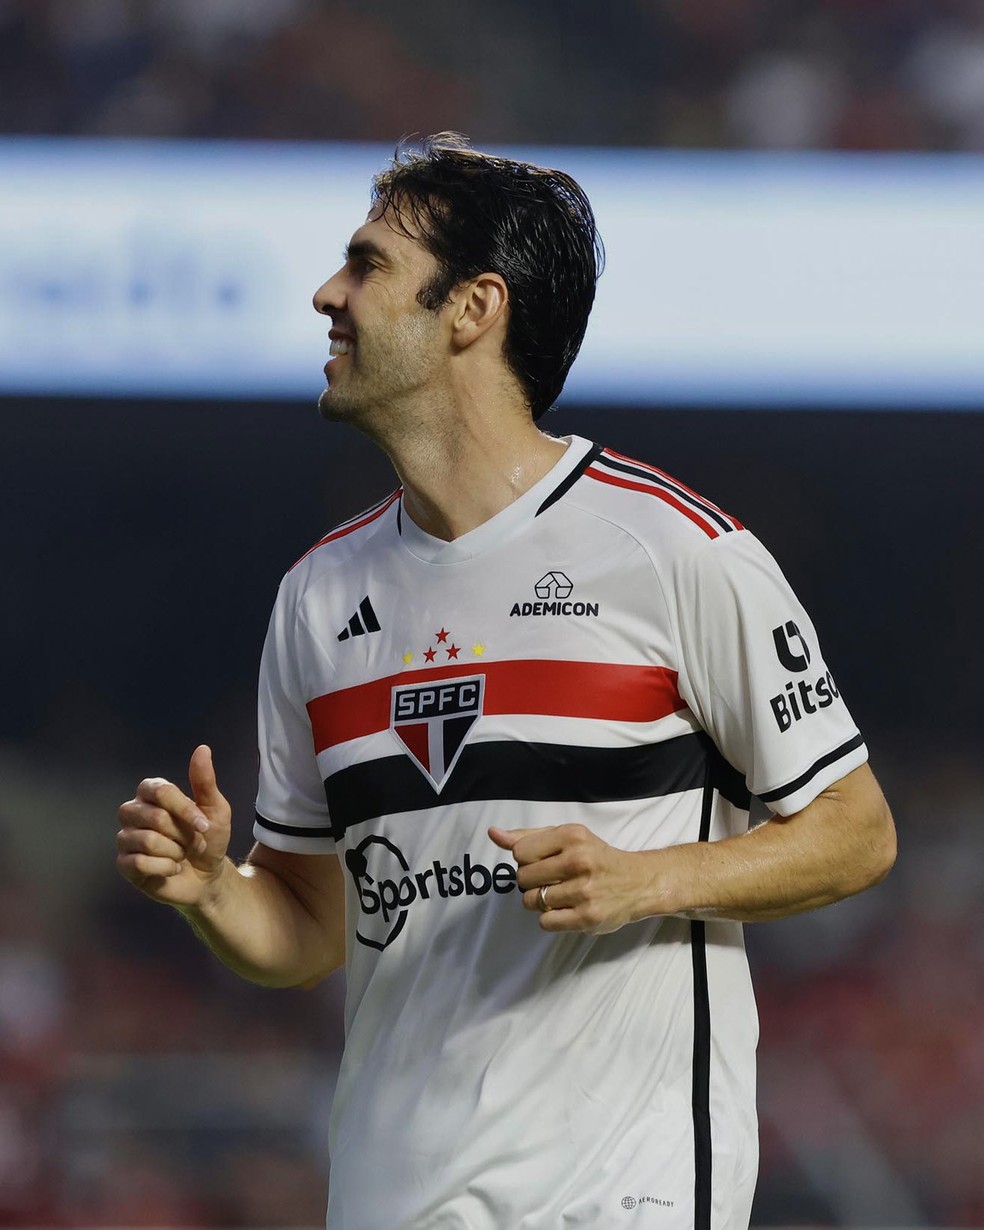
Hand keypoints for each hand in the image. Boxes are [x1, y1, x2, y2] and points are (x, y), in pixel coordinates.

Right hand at [116, 744, 231, 907]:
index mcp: (152, 792)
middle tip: (192, 843)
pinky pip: (140, 863)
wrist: (207, 876)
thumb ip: (205, 780)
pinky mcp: (123, 863)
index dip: (185, 810)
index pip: (162, 792)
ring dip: (176, 853)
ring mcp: (125, 838)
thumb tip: (202, 748)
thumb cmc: (209, 839)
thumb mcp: (215, 809)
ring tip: (181, 855)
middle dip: (183, 835)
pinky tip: (171, 868)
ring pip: (149, 841)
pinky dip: (165, 868)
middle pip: (156, 818)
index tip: (204, 825)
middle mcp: (133, 811)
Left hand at [488, 823, 646, 933]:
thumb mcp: (568, 838)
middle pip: (523, 877)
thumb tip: (493, 834)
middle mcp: (579, 861)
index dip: (526, 859)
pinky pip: (545, 922)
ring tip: (559, 894)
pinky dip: (550, 918)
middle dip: (532, 881)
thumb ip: (528, 836)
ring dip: (540, 900)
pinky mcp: (588, 917)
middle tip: (552, 879)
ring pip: (532, 901)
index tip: (543, 861)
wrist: (639, 882)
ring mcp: (584, 891)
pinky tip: (566, 908)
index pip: (520, 851)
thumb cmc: (597, 857)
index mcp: (572, 835)